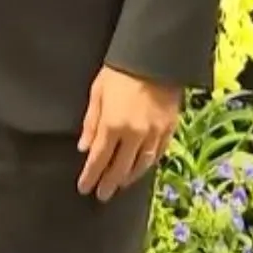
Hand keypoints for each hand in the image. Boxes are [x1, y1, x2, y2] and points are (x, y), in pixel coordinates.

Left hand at [76, 67, 180, 200]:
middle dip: (108, 184)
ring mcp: (154, 134)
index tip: (84, 188)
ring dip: (128, 178)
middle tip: (101, 195)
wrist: (154, 57)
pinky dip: (147, 165)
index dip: (90, 176)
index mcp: (113, 125)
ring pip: (140, 166)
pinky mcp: (169, 129)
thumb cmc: (120, 71)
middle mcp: (134, 135)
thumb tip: (84, 148)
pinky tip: (140, 169)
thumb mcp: (97, 93)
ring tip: (119, 185)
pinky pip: (157, 155)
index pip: (98, 159)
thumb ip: (91, 123)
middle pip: (119, 168)